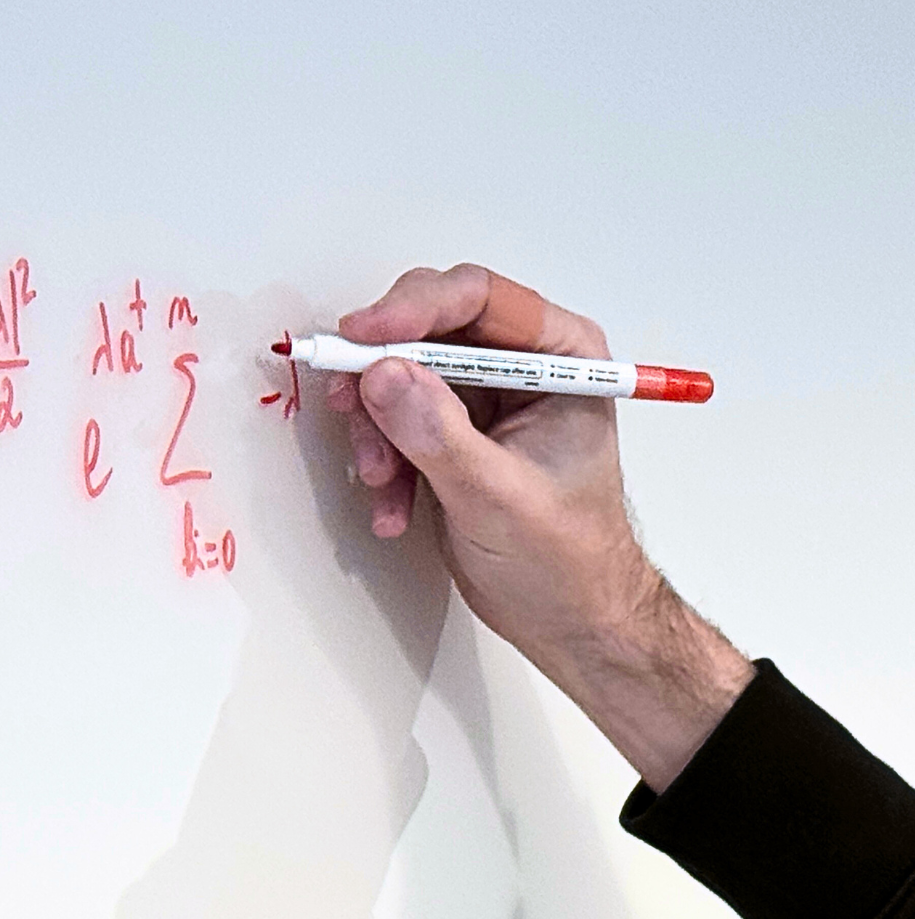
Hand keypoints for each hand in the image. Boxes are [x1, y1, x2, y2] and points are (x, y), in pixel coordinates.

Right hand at [329, 264, 752, 790]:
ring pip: (397, 374)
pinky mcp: (447, 432)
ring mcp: (480, 398)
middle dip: (381, 371)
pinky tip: (393, 508)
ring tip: (381, 481)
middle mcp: (518, 364)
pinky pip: (390, 420)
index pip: (478, 298)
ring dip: (375, 427)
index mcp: (561, 356)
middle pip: (427, 326)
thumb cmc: (568, 561)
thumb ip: (439, 433)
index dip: (413, 309)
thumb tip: (383, 375)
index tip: (361, 338)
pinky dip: (380, 460)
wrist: (568, 620)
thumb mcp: (500, 496)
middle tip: (349, 405)